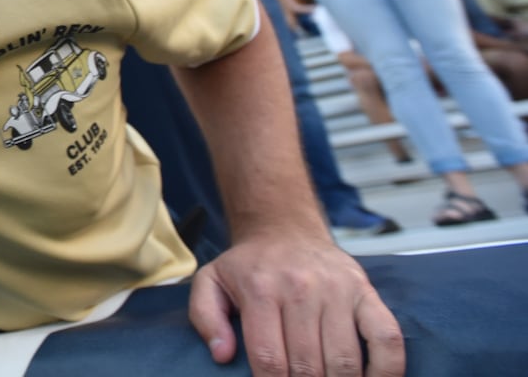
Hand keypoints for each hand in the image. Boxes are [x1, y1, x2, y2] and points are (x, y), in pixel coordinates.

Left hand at [189, 235, 403, 376]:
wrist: (284, 228)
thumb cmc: (248, 266)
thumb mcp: (210, 282)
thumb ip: (205, 318)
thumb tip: (222, 355)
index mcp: (260, 290)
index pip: (269, 359)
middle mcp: (301, 289)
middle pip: (308, 366)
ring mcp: (338, 290)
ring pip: (345, 361)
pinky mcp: (366, 292)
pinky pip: (387, 339)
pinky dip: (387, 371)